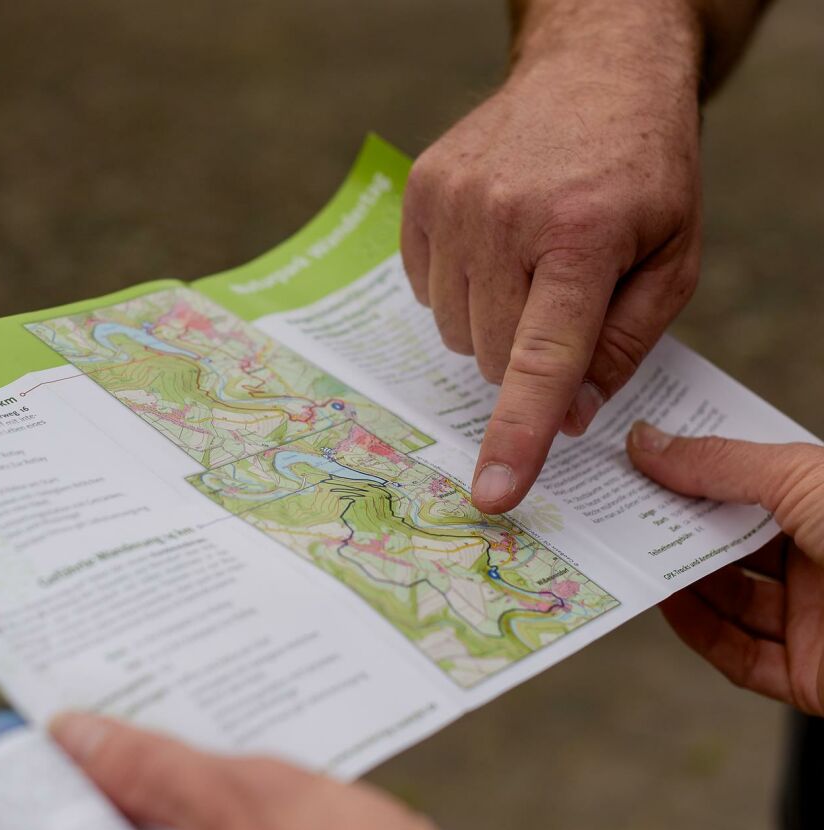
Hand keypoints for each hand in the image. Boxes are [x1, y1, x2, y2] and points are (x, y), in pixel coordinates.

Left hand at [50, 712, 516, 829]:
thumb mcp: (245, 801)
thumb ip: (150, 768)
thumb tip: (74, 734)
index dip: (42, 789)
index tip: (41, 736)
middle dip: (102, 782)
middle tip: (103, 715)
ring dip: (152, 797)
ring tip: (158, 733)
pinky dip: (192, 820)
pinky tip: (210, 776)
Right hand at [402, 0, 703, 512]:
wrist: (593, 71)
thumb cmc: (642, 172)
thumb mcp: (674, 256)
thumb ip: (627, 343)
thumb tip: (571, 415)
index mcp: (584, 233)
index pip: (543, 358)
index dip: (518, 433)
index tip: (493, 493)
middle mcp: (506, 215)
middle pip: (492, 357)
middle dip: (527, 359)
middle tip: (562, 306)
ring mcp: (453, 201)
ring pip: (453, 330)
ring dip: (491, 324)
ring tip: (530, 265)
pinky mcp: (420, 193)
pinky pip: (423, 290)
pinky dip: (459, 289)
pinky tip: (495, 246)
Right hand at [628, 422, 823, 714]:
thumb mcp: (800, 480)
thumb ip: (719, 464)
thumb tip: (645, 443)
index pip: (750, 481)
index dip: (695, 466)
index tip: (638, 454)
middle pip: (732, 541)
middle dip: (675, 524)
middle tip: (615, 506)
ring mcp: (819, 617)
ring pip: (730, 599)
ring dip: (679, 578)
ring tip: (627, 551)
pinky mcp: (811, 674)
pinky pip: (741, 656)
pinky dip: (700, 632)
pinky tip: (666, 602)